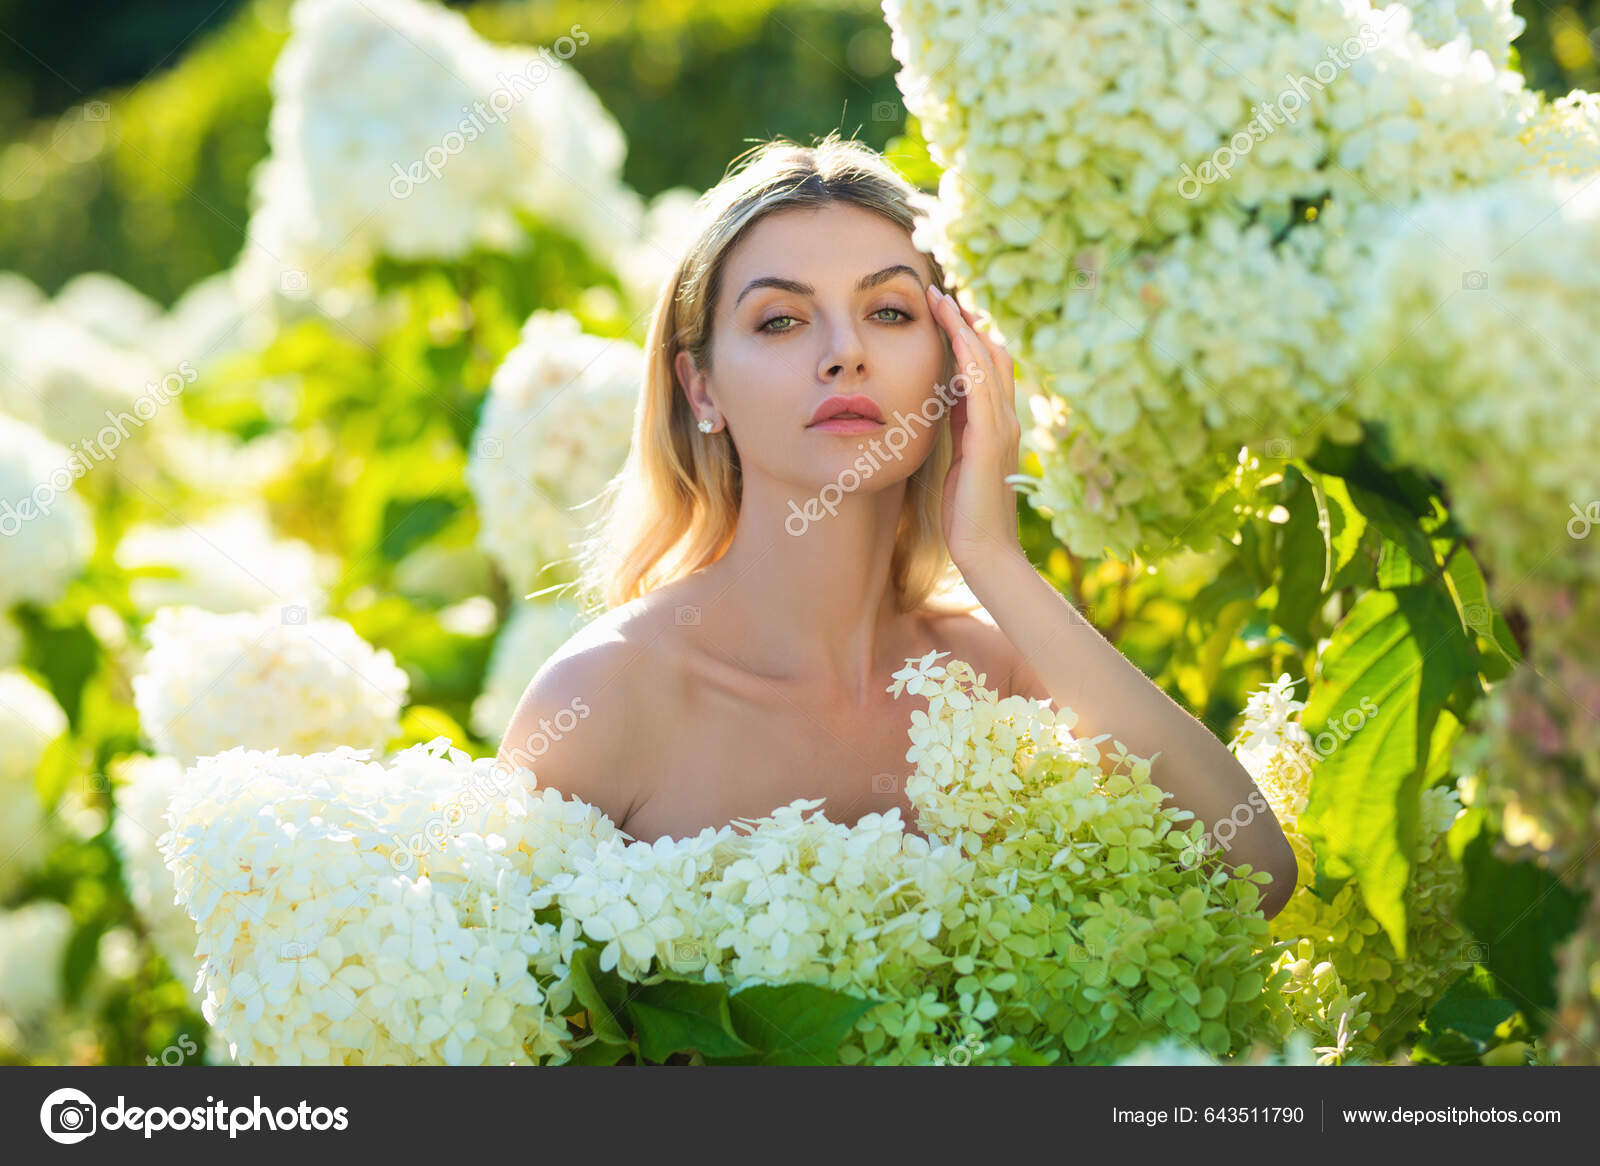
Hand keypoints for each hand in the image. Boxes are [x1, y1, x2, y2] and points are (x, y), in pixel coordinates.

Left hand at [925, 282, 1023, 571]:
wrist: (984, 550)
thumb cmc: (969, 512)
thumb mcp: (959, 457)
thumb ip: (958, 426)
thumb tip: (945, 398)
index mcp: (996, 423)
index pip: (987, 366)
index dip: (969, 335)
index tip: (946, 311)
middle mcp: (1004, 418)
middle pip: (992, 354)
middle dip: (966, 321)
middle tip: (942, 294)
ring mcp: (1001, 428)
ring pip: (988, 363)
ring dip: (964, 328)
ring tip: (943, 301)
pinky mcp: (988, 441)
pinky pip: (982, 389)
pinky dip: (970, 359)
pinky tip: (955, 336)